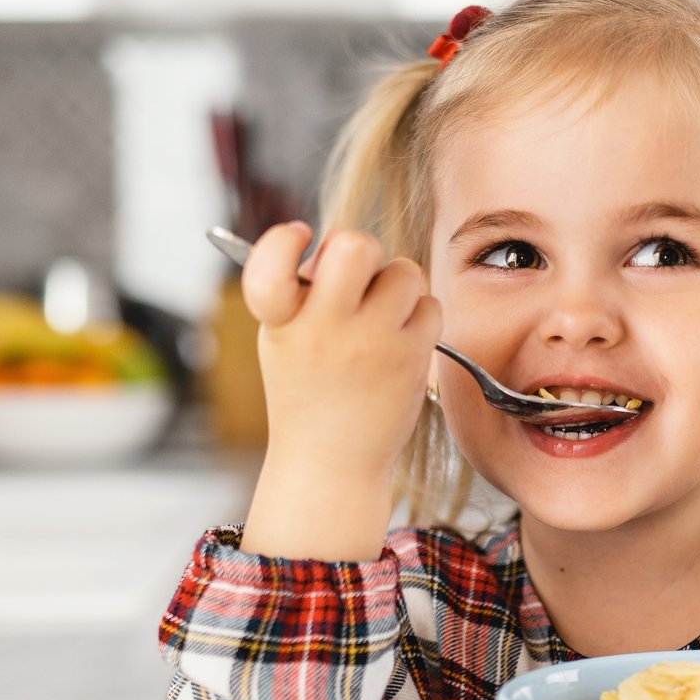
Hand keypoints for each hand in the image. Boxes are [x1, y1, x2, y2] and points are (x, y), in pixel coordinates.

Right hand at [239, 222, 442, 561]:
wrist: (333, 462)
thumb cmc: (308, 390)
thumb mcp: (285, 337)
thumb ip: (305, 289)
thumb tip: (346, 244)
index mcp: (280, 321)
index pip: (269, 261)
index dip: (283, 238)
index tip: (300, 237)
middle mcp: (324, 328)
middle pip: (356, 246)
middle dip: (359, 248)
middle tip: (355, 275)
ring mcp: (372, 343)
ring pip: (404, 271)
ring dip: (396, 285)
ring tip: (379, 317)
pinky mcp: (410, 358)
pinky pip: (430, 305)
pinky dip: (418, 316)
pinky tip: (398, 341)